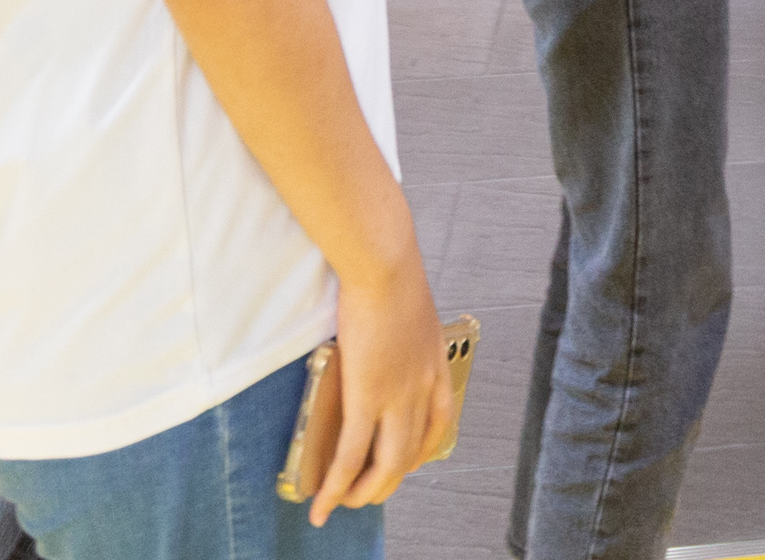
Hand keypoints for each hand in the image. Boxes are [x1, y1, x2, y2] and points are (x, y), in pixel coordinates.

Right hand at [313, 249, 448, 518]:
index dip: (423, 449)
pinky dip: (338, 485)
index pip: (440, 421)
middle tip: (368, 493)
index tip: (406, 460)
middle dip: (389, 481)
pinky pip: (352, 455)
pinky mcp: (368, 396)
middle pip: (413, 452)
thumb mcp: (409, 304)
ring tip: (345, 504)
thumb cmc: (390, 269)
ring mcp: (399, 395)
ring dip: (365, 491)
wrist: (384, 261)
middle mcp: (423, 386)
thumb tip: (380, 324)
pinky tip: (325, 501)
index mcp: (436, 363)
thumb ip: (400, 325)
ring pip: (386, 465)